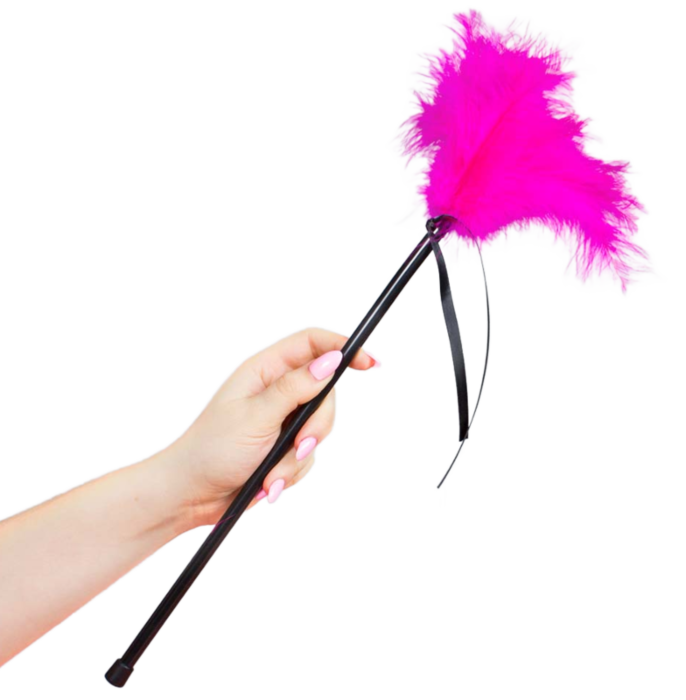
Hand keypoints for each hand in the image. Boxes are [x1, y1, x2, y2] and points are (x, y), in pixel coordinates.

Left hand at [163, 326, 381, 528]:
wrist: (190, 494)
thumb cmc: (212, 450)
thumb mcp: (256, 416)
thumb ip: (295, 388)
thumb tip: (331, 360)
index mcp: (265, 370)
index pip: (313, 344)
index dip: (343, 348)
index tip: (370, 364)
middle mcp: (277, 391)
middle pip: (325, 394)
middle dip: (316, 427)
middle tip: (300, 446)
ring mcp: (281, 419)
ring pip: (319, 429)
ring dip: (298, 458)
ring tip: (272, 477)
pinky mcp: (283, 447)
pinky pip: (308, 455)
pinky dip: (292, 472)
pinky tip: (269, 484)